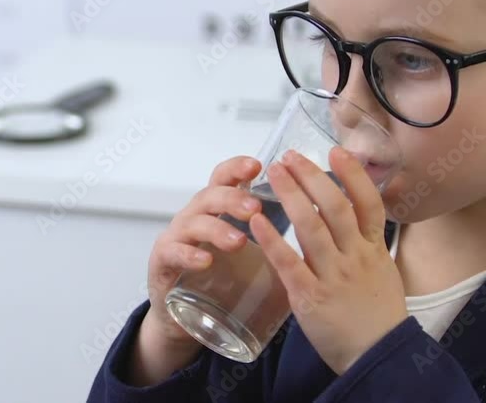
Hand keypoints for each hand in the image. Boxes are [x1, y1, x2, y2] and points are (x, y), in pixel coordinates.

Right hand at [140, 155, 263, 346]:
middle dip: (233, 198)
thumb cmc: (223, 280)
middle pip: (210, 196)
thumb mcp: (252, 253)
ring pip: (193, 222)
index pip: (223, 178)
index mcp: (216, 209)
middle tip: (257, 208)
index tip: (258, 165)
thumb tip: (323, 227)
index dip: (237, 168)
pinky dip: (189, 255)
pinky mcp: (162, 264)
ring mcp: (176, 239)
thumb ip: (277, 237)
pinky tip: (206, 260)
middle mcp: (194, 217)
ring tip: (240, 240)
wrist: (186, 320)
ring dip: (217, 228)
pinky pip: (173, 253)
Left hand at [249, 147, 407, 374]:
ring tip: (275, 172)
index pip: (369, 203)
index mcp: (372, 249)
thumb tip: (356, 213)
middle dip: (311, 177)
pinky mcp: (310, 297)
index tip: (337, 150)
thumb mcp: (382, 271)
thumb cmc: (377, 314)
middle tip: (289, 156)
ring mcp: (333, 276)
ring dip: (291, 195)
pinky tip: (256, 220)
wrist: (377, 355)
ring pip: (311, 227)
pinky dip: (272, 239)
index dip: (354, 174)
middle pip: (334, 207)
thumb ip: (366, 242)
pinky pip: (289, 263)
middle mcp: (355, 257)